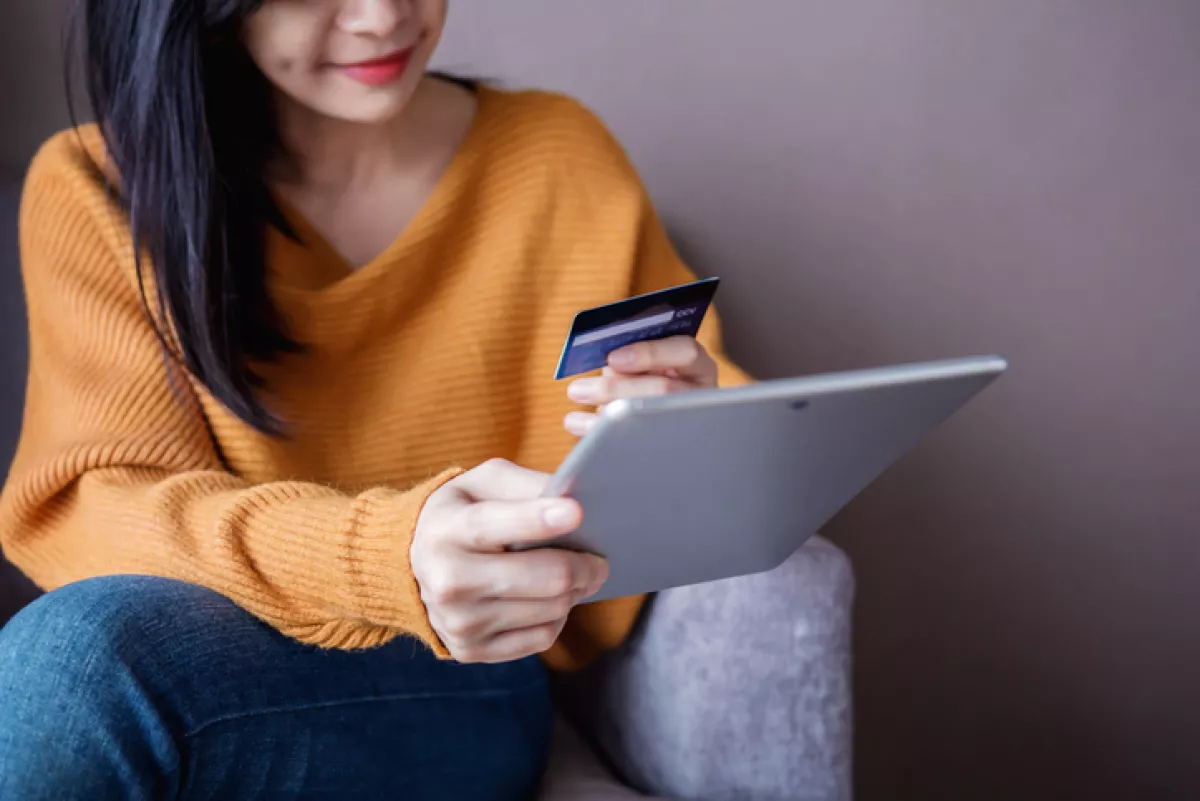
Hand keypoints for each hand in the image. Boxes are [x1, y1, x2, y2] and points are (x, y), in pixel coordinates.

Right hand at [411, 459, 608, 663]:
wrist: (411, 566)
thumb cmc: (461, 514)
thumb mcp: (480, 483)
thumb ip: (524, 485)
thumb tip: (571, 498)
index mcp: (446, 529)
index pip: (493, 526)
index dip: (538, 519)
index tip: (576, 512)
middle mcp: (447, 579)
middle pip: (544, 578)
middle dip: (584, 566)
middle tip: (599, 558)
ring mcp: (458, 620)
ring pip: (552, 610)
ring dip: (575, 592)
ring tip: (575, 575)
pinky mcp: (470, 649)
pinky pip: (541, 638)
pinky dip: (557, 617)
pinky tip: (549, 599)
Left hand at [564, 336, 718, 435]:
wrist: (659, 415)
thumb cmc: (647, 379)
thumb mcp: (646, 363)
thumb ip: (631, 358)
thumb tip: (600, 360)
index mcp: (698, 365)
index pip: (686, 353)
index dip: (649, 354)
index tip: (612, 359)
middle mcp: (700, 394)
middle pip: (663, 391)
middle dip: (616, 389)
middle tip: (577, 389)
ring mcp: (689, 424)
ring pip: (650, 421)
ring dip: (603, 417)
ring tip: (573, 415)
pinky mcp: (671, 448)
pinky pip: (637, 444)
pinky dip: (601, 434)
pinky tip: (580, 426)